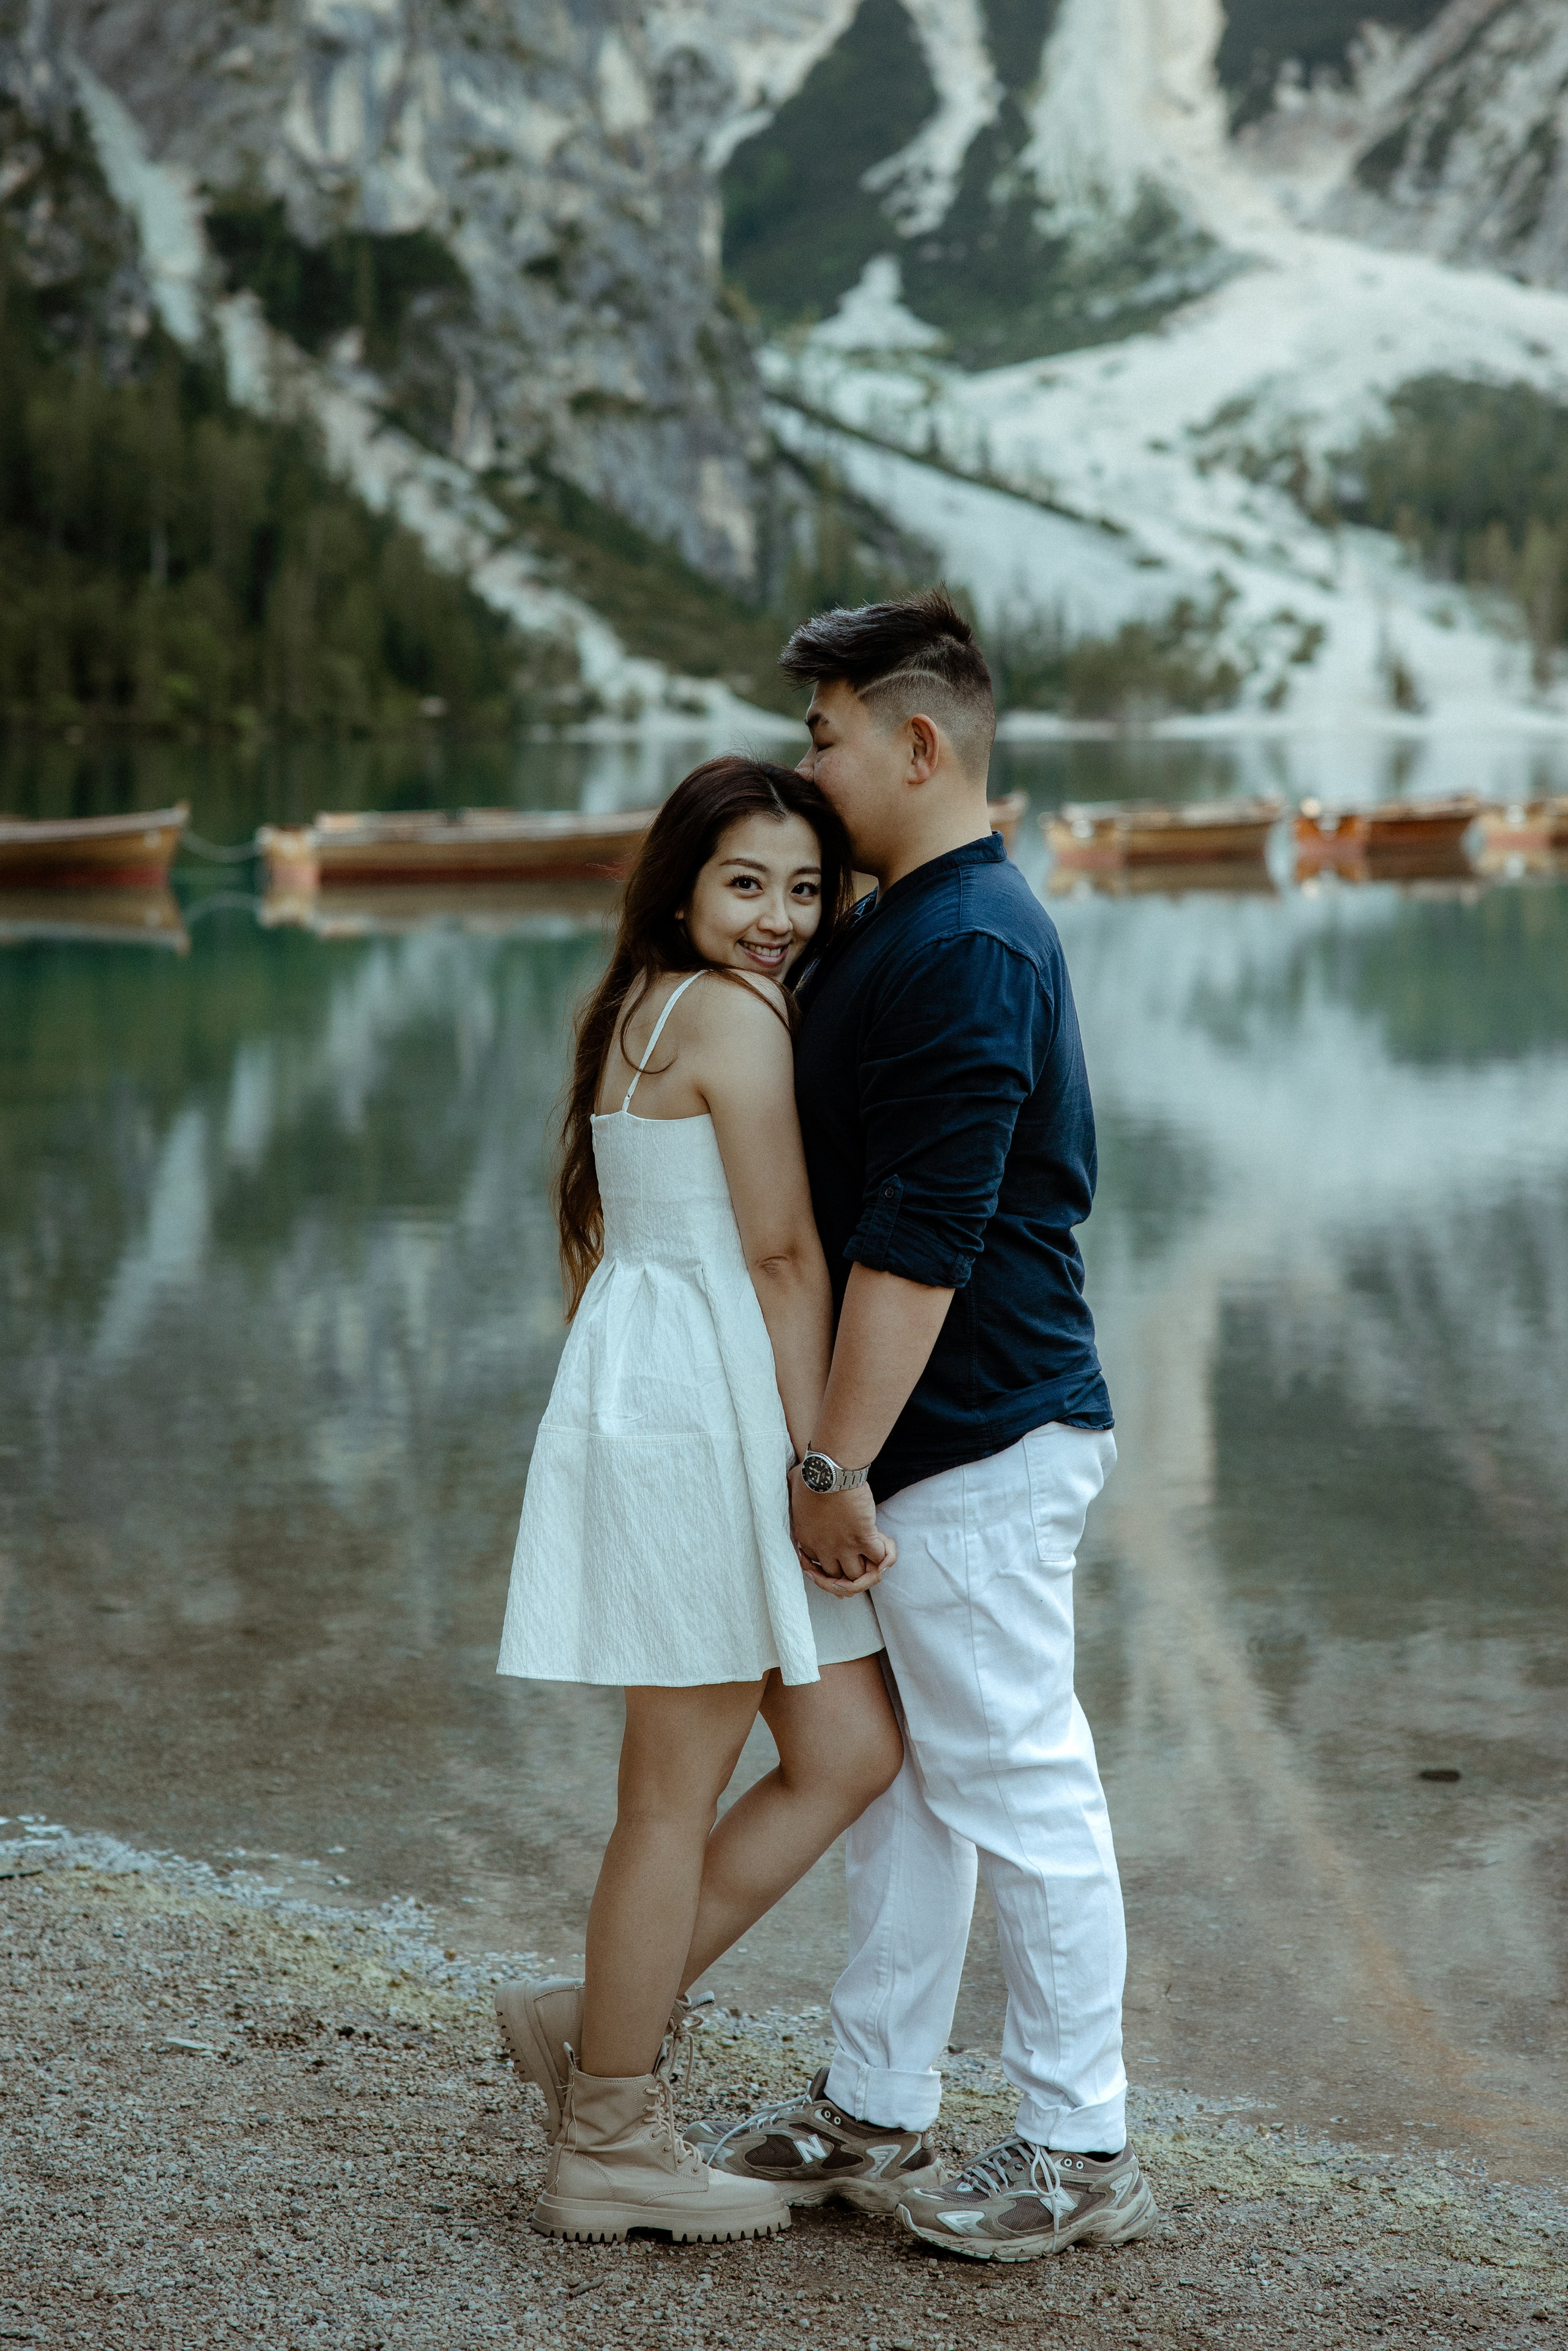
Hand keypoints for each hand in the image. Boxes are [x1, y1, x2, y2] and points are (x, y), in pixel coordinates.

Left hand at [789, 1467, 894, 1593]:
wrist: (831, 1472)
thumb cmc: (812, 1474)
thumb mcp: (793, 1487)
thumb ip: (793, 1490)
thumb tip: (792, 1478)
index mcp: (806, 1539)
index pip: (816, 1563)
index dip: (827, 1559)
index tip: (834, 1546)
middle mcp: (824, 1549)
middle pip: (836, 1576)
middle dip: (846, 1572)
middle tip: (857, 1559)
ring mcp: (845, 1547)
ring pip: (857, 1575)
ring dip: (866, 1569)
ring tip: (872, 1558)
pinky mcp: (864, 1538)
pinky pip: (878, 1560)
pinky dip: (884, 1557)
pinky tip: (883, 1547)